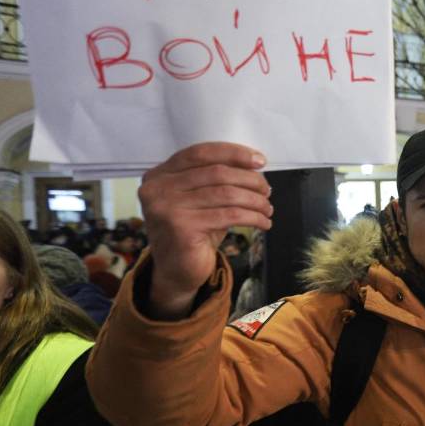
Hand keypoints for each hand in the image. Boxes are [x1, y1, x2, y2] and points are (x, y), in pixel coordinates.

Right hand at [138, 142, 271, 318]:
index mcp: (159, 175)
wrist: (177, 272)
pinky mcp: (181, 228)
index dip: (233, 154)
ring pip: (226, 194)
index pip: (200, 153)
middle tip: (267, 190)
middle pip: (216, 172)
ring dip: (255, 200)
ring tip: (267, 208)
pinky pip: (229, 216)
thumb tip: (253, 164)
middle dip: (249, 180)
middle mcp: (157, 188)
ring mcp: (167, 208)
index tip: (260, 161)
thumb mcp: (201, 200)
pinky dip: (253, 217)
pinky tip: (263, 222)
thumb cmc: (194, 232)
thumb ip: (215, 179)